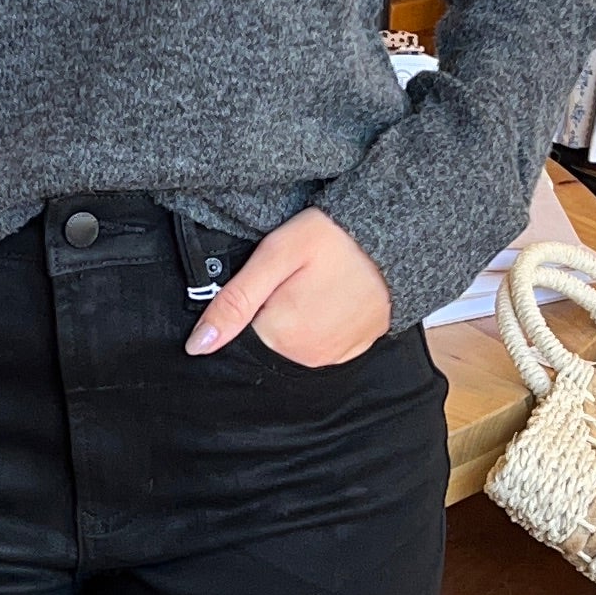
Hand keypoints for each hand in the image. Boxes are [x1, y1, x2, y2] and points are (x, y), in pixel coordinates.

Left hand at [188, 208, 392, 368]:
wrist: (398, 237)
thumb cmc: (336, 238)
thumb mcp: (275, 256)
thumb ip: (234, 302)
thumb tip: (197, 347)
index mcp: (280, 337)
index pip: (237, 334)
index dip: (244, 306)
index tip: (263, 281)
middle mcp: (305, 357)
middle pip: (263, 339)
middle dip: (266, 312)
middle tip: (289, 277)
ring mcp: (331, 357)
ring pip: (289, 343)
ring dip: (291, 318)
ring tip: (309, 284)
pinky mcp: (351, 351)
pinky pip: (317, 344)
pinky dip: (315, 324)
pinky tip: (325, 297)